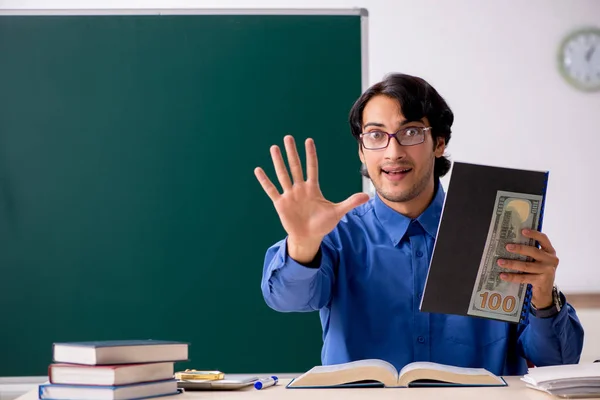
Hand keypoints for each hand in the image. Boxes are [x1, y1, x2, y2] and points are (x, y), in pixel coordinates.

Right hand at [254, 135, 368, 262]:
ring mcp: (289, 195)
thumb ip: (350, 202)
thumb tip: (367, 196)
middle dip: (292, 152)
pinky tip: (259, 170)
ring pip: (283, 175)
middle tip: (288, 137)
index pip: (312, 167)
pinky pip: (271, 190)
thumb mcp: (338, 212)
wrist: (309, 237)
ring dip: (278, 162)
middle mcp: (300, 188)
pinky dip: (265, 181)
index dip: (311, 155)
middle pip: (295, 167)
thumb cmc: (323, 224)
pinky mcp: (281, 204)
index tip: (309, 140)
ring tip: (274, 148)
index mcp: (313, 188)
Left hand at [498, 229, 557, 308]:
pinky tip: (503, 275)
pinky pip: (523, 278)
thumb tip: (510, 243)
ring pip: (526, 266)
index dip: (534, 234)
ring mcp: (547, 271)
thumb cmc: (539, 271)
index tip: (522, 230)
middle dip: (519, 248)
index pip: (543, 239)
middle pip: (533, 252)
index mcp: (550, 251)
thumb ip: (531, 252)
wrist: (545, 291)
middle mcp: (551, 260)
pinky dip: (512, 276)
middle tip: (507, 247)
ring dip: (511, 263)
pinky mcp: (541, 281)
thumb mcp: (539, 260)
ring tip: (500, 262)